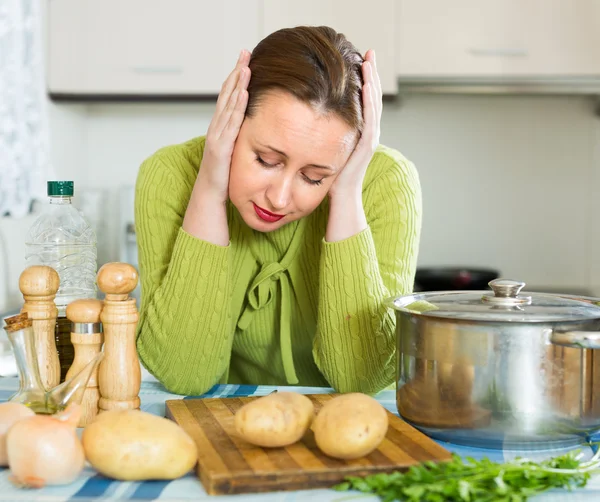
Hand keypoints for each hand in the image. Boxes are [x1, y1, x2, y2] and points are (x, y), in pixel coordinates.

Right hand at [198, 50, 251, 202]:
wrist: (210, 194)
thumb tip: (252, 124)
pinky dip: (237, 107)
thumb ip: (239, 135)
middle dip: (236, 73)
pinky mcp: (220, 147)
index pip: (229, 96)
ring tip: (245, 67)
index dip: (236, 77)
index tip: (245, 60)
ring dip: (237, 85)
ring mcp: (217, 136)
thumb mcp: (234, 149)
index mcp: (221, 126)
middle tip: (245, 53)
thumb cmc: (224, 173)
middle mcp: (216, 127)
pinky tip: (243, 93)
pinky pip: (230, 124)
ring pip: (228, 106)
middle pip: (227, 94)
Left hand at [329, 49, 381, 199]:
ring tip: (369, 62)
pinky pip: (370, 117)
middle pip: (372, 97)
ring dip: (373, 82)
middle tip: (369, 53)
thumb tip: (309, 119)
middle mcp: (368, 132)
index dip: (364, 80)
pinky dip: (370, 100)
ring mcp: (370, 138)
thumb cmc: (331, 177)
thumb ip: (325, 133)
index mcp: (360, 131)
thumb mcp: (327, 148)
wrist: (342, 198)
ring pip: (374, 104)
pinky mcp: (367, 144)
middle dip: (371, 74)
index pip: (364, 100)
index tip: (359, 60)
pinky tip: (367, 85)